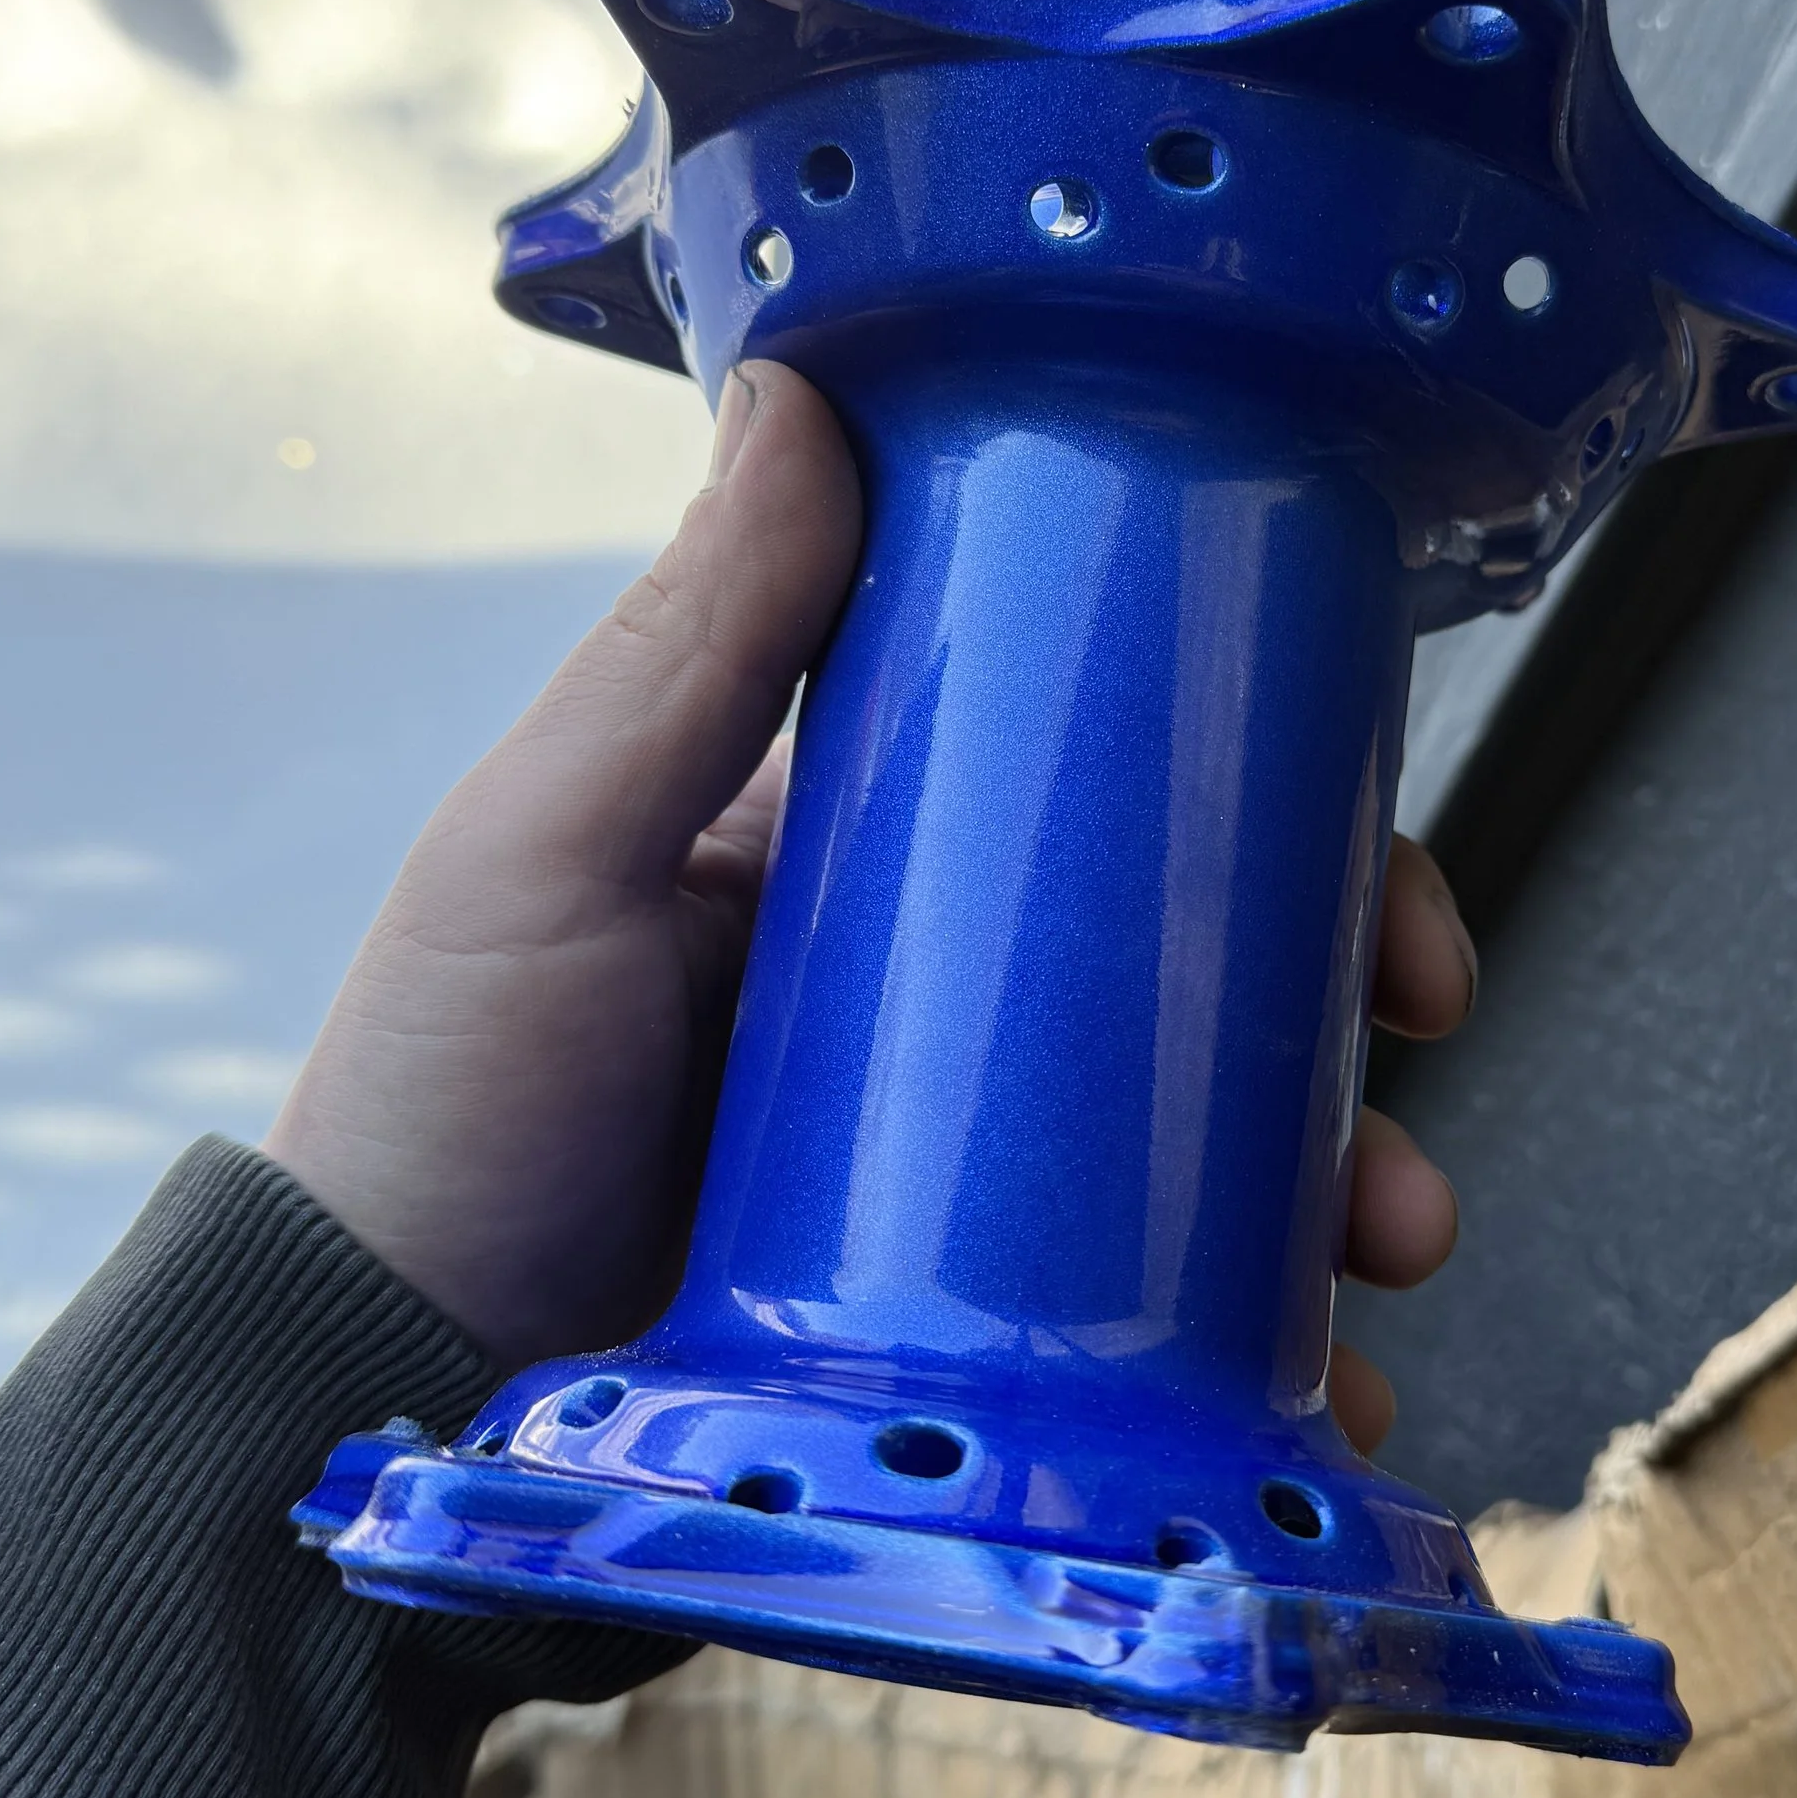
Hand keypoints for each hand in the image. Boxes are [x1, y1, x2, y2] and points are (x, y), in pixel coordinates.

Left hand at [266, 363, 1474, 1452]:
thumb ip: (687, 644)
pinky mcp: (970, 1345)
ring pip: (1211, 1160)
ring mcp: (960, 1188)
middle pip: (1198, 973)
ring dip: (1350, 1186)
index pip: (1098, 784)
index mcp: (849, 864)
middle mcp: (932, 1014)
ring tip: (1386, 1251)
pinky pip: (1156, 1344)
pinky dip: (1263, 1362)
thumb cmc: (438, 1108)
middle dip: (1348, 1000)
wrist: (372, 1403)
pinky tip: (1324, 1390)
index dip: (1259, 794)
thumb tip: (801, 394)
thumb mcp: (551, 849)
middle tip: (1424, 1019)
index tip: (1362, 834)